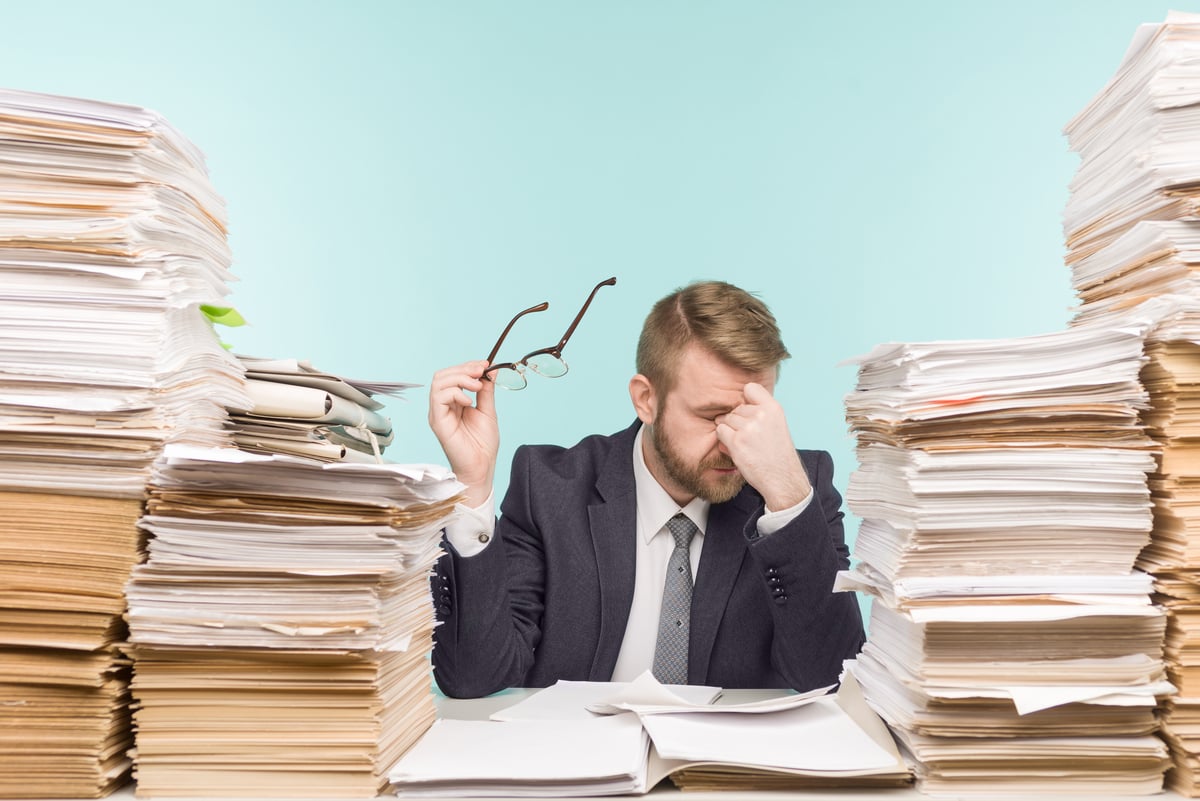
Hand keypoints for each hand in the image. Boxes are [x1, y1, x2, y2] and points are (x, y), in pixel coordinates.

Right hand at [428, 360, 498, 506]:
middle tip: (481, 372)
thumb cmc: (483, 444)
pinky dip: (455, 393)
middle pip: (442, 375)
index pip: (452, 375)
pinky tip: (469, 402)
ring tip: (476, 386)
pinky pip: (439, 398)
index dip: (468, 366)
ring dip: (460, 378)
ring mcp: (438, 413)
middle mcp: (442, 405)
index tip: (485, 365)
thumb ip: (486, 391)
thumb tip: (490, 371)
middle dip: (463, 369)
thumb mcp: (488, 410)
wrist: (482, 466)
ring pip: (438, 382)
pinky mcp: (437, 421)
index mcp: (453, 402)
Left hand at [715, 382, 811, 510]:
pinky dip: (724, 440)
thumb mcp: (776, 425)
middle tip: (750, 437)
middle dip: (737, 421)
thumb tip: (732, 404)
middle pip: (735, 407)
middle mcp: (761, 415)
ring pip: (725, 419)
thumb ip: (759, 412)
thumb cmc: (777, 453)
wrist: (782, 478)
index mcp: (773, 408)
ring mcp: (748, 428)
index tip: (749, 411)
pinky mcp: (736, 442)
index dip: (746, 399)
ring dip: (730, 431)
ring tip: (745, 444)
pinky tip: (737, 448)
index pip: (750, 388)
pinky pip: (720, 431)